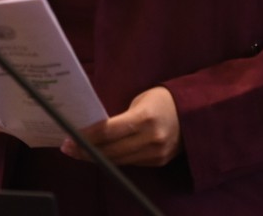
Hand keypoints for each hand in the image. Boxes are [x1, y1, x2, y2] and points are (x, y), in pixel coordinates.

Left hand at [60, 86, 180, 166]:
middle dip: (86, 151)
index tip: (68, 138)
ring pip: (118, 161)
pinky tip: (100, 155)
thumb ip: (120, 117)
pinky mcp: (158, 162)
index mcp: (144, 118)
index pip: (108, 131)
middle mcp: (151, 138)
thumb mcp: (140, 100)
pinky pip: (130, 163)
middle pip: (111, 150)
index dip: (87, 137)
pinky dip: (113, 159)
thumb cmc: (162, 99)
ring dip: (97, 158)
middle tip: (67, 148)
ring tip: (79, 153)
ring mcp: (156, 153)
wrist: (194, 111)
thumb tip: (93, 129)